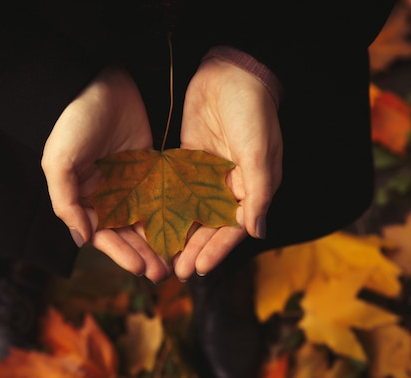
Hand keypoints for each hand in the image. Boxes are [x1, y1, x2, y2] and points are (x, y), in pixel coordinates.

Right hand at [41, 66, 171, 281]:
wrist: (98, 83)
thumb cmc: (73, 122)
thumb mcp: (59, 161)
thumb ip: (65, 201)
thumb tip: (81, 239)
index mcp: (84, 198)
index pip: (103, 235)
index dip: (121, 254)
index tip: (140, 269)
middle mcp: (107, 195)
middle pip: (127, 233)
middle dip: (143, 254)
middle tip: (163, 273)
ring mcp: (129, 183)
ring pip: (146, 219)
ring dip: (158, 241)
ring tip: (175, 260)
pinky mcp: (149, 168)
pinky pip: (160, 196)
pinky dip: (170, 213)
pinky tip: (184, 228)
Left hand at [174, 57, 282, 279]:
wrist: (231, 72)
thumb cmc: (252, 112)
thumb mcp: (258, 153)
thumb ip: (258, 193)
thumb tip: (257, 232)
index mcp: (251, 187)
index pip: (233, 228)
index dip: (217, 249)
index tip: (200, 269)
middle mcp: (230, 186)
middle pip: (211, 225)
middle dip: (195, 248)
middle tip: (177, 271)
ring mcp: (207, 174)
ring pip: (192, 212)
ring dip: (180, 233)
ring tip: (163, 256)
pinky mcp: (188, 160)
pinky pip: (177, 189)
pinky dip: (167, 206)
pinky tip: (152, 222)